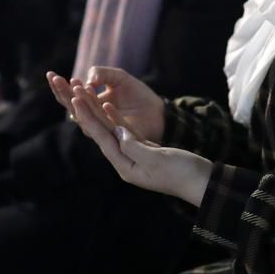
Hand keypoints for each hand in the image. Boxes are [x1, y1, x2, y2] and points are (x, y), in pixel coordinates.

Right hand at [47, 65, 165, 143]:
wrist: (159, 112)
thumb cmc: (138, 95)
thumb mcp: (119, 77)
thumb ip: (101, 74)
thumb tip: (86, 81)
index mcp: (90, 106)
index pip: (70, 97)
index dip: (60, 87)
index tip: (51, 74)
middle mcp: (92, 120)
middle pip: (71, 107)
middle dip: (62, 92)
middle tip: (54, 78)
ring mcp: (103, 129)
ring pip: (85, 116)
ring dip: (80, 99)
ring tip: (75, 85)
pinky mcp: (117, 135)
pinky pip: (107, 122)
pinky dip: (102, 109)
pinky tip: (99, 98)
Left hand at [65, 81, 212, 204]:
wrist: (202, 182)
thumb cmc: (183, 173)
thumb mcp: (157, 160)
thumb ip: (135, 146)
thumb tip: (118, 132)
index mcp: (126, 167)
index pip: (103, 139)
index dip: (89, 118)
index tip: (75, 100)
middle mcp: (126, 163)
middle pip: (102, 134)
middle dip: (87, 113)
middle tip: (72, 91)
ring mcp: (135, 157)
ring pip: (112, 130)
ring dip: (97, 113)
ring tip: (84, 95)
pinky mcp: (146, 150)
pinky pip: (126, 131)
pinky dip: (116, 118)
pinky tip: (107, 106)